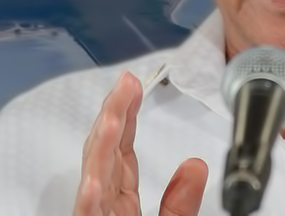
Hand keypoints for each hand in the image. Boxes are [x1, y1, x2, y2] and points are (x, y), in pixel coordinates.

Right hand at [74, 71, 207, 215]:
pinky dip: (89, 198)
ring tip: (113, 118)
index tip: (133, 86)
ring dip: (103, 144)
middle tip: (126, 81)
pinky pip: (88, 213)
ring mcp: (94, 214)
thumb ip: (181, 202)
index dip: (127, 115)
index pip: (122, 149)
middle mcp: (105, 202)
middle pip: (106, 151)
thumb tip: (196, 166)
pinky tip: (93, 182)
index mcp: (122, 201)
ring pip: (95, 175)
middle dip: (114, 113)